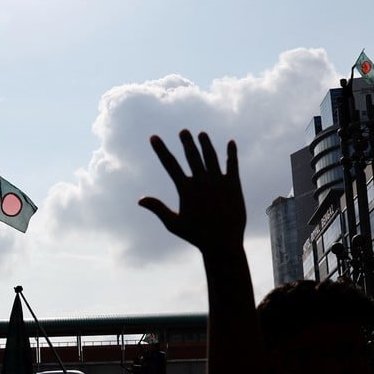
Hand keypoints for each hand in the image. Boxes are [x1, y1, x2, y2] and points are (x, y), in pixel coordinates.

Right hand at [138, 130, 244, 255]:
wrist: (223, 242)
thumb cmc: (196, 235)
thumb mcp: (173, 224)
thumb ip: (157, 208)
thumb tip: (140, 200)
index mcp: (186, 189)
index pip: (169, 164)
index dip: (160, 149)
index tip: (154, 138)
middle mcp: (202, 181)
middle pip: (192, 155)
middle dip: (186, 142)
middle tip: (183, 131)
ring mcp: (219, 181)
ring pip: (211, 156)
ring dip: (206, 144)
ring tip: (201, 134)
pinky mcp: (234, 185)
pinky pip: (233, 164)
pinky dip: (231, 153)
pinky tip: (230, 143)